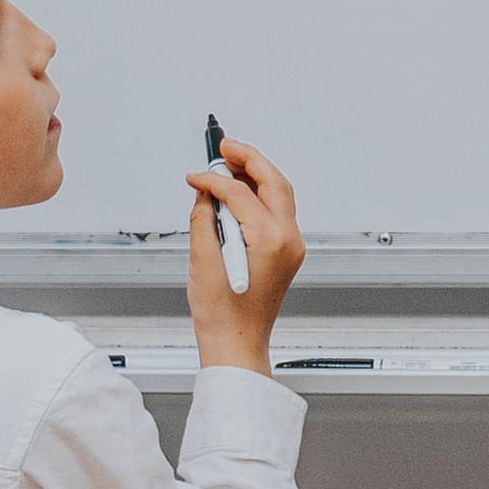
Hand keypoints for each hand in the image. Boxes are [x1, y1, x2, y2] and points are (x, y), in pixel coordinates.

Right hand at [185, 137, 305, 372]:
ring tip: (229, 161)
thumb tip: (205, 191)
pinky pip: (279, 211)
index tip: (196, 175)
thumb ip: (204, 218)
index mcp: (269, 241)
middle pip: (274, 182)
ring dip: (257, 173)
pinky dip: (261, 194)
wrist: (237, 343)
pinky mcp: (288, 251)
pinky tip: (240, 189)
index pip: (241, 193)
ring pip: (280, 193)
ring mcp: (293, 246)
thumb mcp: (202, 259)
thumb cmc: (221, 313)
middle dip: (249, 159)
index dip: (214, 179)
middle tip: (224, 145)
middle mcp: (288, 240)